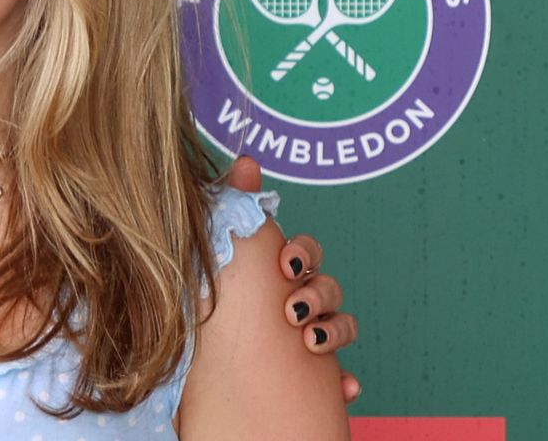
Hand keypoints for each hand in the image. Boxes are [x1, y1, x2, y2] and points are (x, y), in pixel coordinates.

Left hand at [227, 155, 361, 403]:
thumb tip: (247, 160)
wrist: (200, 367)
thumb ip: (233, 205)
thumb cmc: (212, 297)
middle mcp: (299, 298)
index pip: (305, 252)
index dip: (301, 254)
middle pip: (327, 286)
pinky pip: (340, 378)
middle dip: (316, 293)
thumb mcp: (216, 251)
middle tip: (293, 309)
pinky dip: (346, 381)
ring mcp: (310, 333)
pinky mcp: (313, 373)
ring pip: (342, 324)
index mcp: (277, 270)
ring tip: (310, 342)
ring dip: (333, 330)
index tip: (284, 265)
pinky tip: (345, 387)